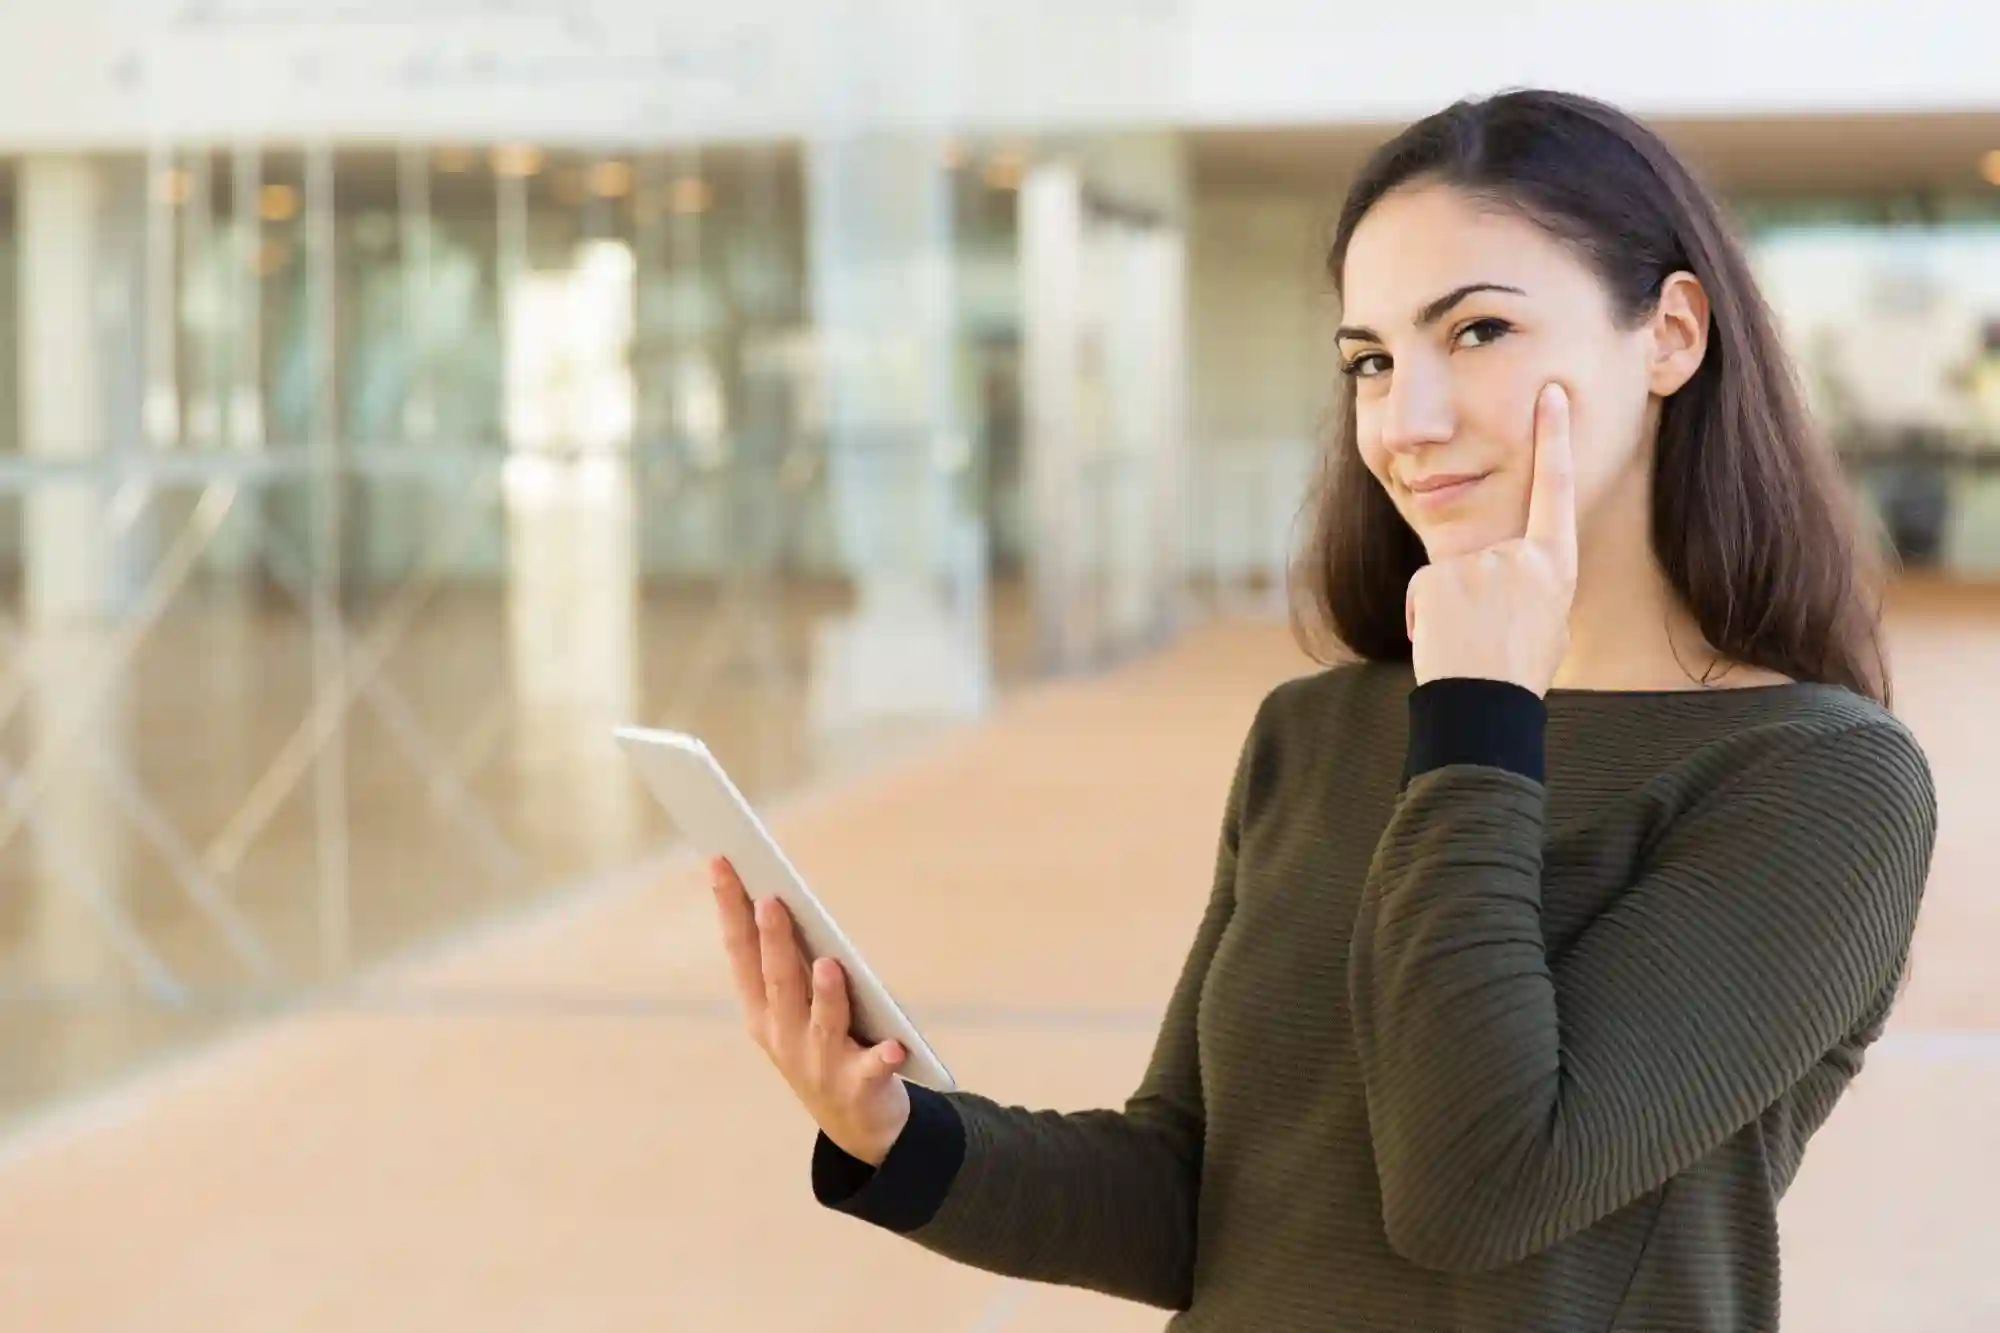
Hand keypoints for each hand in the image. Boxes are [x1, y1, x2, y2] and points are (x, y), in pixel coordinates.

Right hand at [710, 856, 912, 1165]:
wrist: (855, 1123)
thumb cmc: (822, 1045)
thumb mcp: (795, 1007)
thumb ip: (789, 961)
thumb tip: (782, 898)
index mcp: (762, 1012)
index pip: (741, 952)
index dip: (730, 908)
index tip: (722, 862)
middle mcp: (784, 1037)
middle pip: (779, 982)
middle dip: (775, 941)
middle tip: (773, 900)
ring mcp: (820, 1064)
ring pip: (823, 1023)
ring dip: (826, 995)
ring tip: (829, 964)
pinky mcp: (860, 1087)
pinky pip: (874, 1069)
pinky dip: (884, 1057)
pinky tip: (896, 1046)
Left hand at [1406, 382, 1578, 694]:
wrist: (1483, 706)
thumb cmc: (1516, 672)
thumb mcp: (1546, 620)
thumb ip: (1530, 579)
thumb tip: (1513, 565)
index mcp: (1555, 566)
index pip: (1556, 490)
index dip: (1553, 439)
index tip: (1551, 395)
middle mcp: (1521, 557)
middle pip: (1486, 548)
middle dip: (1475, 586)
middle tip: (1486, 633)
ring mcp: (1480, 563)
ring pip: (1453, 570)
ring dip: (1449, 603)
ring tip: (1468, 640)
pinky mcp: (1441, 574)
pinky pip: (1427, 587)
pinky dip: (1426, 613)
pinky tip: (1441, 638)